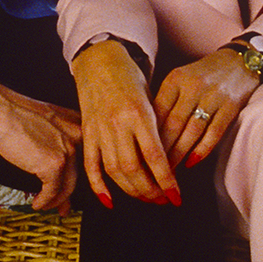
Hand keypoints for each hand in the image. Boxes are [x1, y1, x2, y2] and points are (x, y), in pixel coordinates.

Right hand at [0, 79, 82, 212]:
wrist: (0, 112)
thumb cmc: (13, 112)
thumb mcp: (42, 118)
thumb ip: (53, 133)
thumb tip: (49, 155)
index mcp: (74, 122)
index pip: (82, 152)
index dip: (76, 171)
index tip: (70, 183)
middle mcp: (76, 135)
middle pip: (77, 170)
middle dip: (69, 192)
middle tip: (64, 205)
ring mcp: (67, 150)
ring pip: (68, 184)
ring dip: (56, 200)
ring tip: (47, 206)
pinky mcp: (54, 164)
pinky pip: (53, 191)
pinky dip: (45, 201)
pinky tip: (38, 204)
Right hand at [72, 40, 181, 205]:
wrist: (100, 60)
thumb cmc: (130, 77)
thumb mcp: (150, 98)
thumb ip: (157, 128)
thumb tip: (168, 162)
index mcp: (139, 113)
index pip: (154, 156)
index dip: (166, 180)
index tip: (176, 196)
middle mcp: (118, 123)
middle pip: (133, 168)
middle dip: (150, 190)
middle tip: (163, 199)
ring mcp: (99, 129)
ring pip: (114, 170)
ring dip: (131, 190)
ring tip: (146, 198)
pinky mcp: (87, 132)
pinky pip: (91, 164)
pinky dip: (99, 186)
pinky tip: (110, 201)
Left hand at [153, 48, 260, 169]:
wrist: (239, 62)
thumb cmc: (203, 75)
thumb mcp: (180, 79)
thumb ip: (165, 101)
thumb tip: (145, 134)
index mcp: (175, 78)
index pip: (157, 112)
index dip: (148, 136)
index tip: (140, 155)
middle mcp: (193, 86)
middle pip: (173, 124)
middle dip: (162, 150)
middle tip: (152, 170)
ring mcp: (213, 96)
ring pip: (192, 131)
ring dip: (179, 154)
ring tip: (170, 172)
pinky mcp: (231, 106)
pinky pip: (214, 132)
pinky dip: (202, 149)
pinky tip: (191, 162)